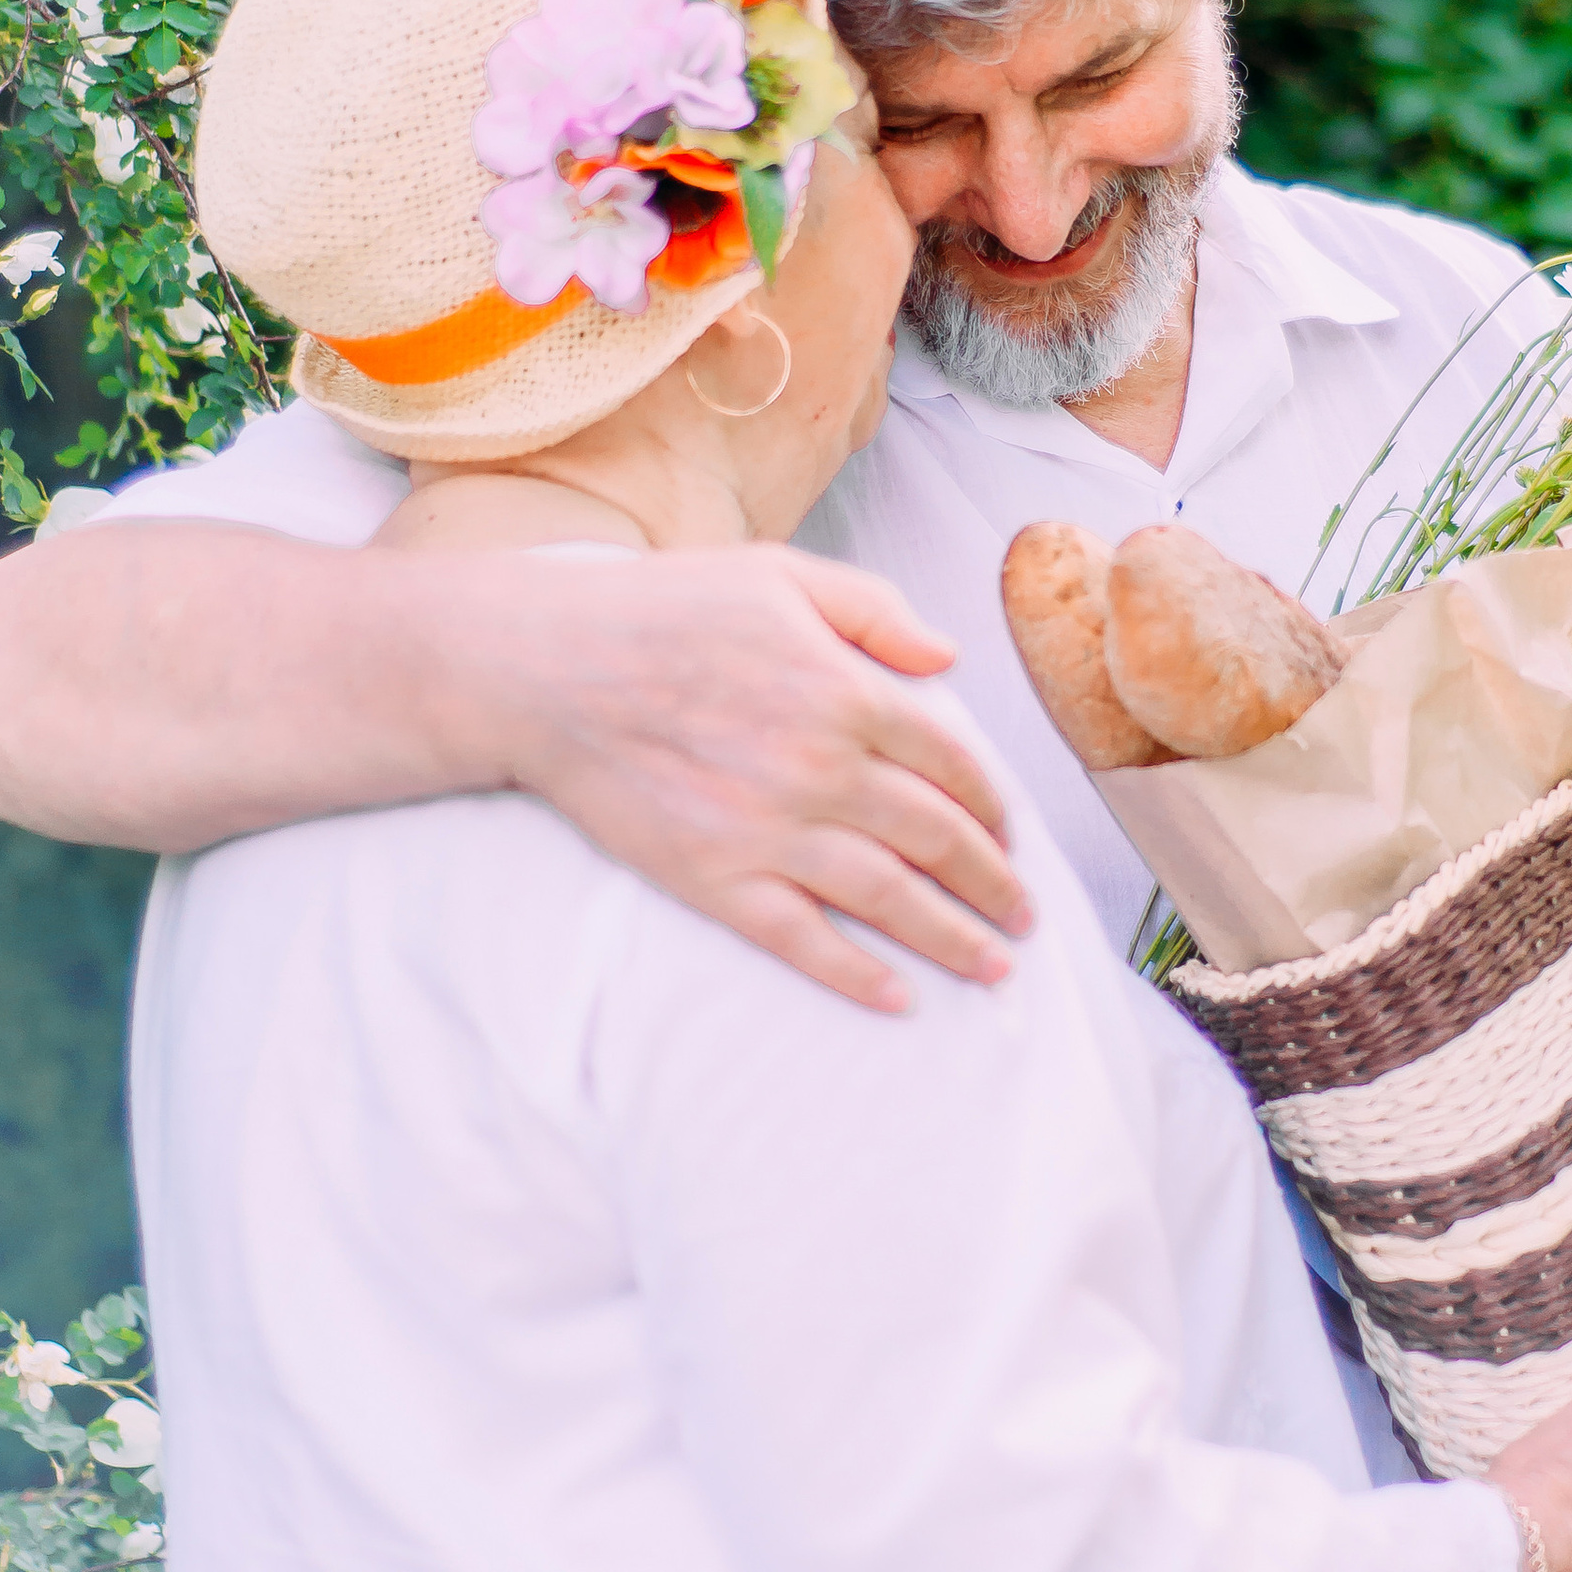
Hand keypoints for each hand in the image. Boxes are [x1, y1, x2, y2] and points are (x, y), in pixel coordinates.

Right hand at [434, 541, 1035, 1016]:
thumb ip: (875, 611)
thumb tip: (948, 659)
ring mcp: (770, 831)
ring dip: (954, 939)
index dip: (993, 806)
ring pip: (891, 898)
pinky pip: (804, 940)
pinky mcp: (716, 878)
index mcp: (847, 692)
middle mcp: (823, 768)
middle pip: (939, 839)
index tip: (1008, 834)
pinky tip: (900, 997)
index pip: (953, 764)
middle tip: (1023, 913)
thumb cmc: (664, 609)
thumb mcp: (780, 574)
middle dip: (994, 882)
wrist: (548, 668)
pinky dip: (859, 974)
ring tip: (994, 966)